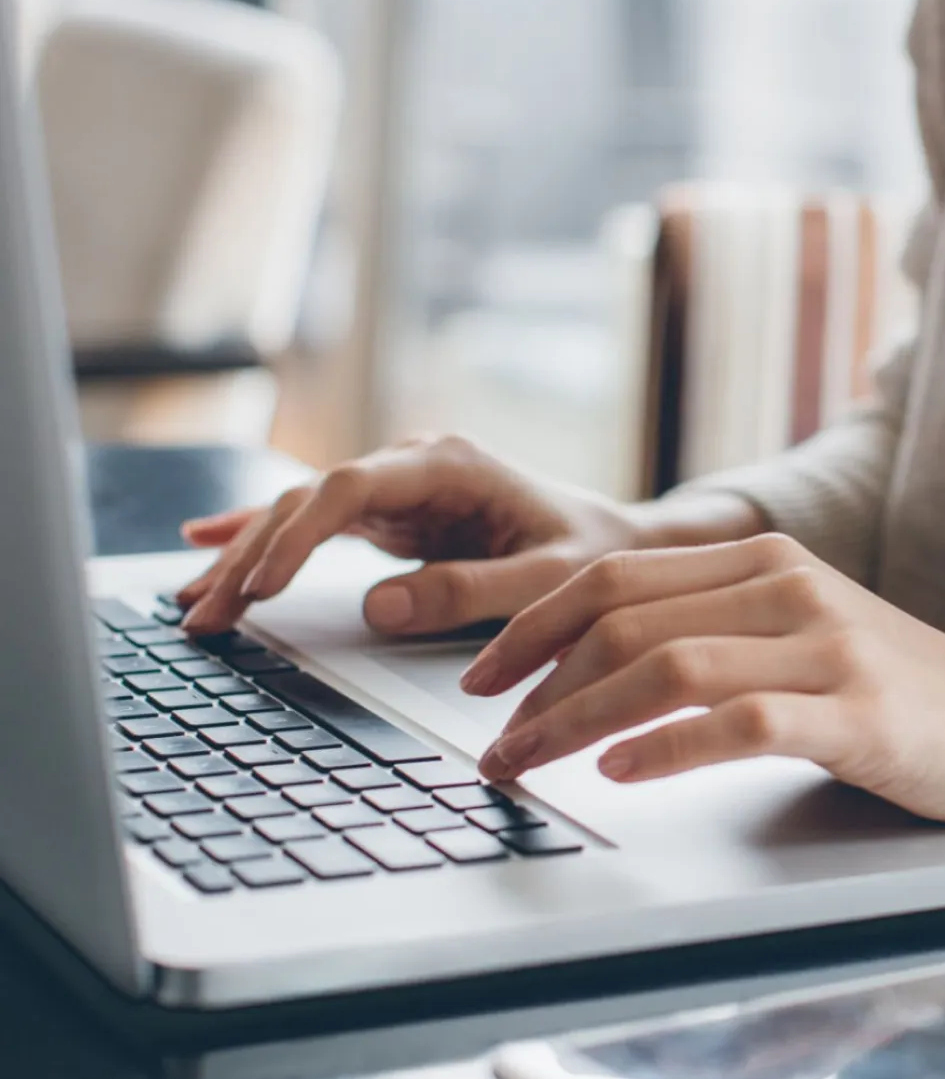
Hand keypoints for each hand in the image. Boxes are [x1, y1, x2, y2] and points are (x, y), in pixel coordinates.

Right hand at [176, 435, 662, 636]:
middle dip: (252, 555)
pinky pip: (314, 524)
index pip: (351, 487)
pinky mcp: (392, 516)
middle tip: (205, 613)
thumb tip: (376, 608)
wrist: (617, 545)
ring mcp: (398, 488)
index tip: (260, 584)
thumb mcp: (546, 581)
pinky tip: (208, 542)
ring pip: (300, 512)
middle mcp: (414, 466)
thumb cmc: (591, 557)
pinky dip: (263, 537)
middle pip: (309, 499)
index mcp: (449, 466)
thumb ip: (469, 592)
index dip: (298, 533)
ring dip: (245, 555)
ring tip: (194, 603)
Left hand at [464, 534, 944, 837]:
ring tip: (529, 763)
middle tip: (492, 741)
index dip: (532, 626)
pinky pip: (740, 722)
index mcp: (757, 559)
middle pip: (623, 620)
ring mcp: (824, 645)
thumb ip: (704, 628)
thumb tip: (587, 665)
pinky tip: (621, 772)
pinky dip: (667, 748)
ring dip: (577, 720)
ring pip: (667, 668)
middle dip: (536, 683)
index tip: (481, 676)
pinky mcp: (857, 712)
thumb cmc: (885, 688)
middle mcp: (784, 586)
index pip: (613, 578)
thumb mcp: (791, 631)